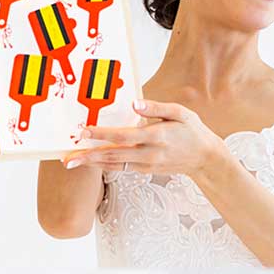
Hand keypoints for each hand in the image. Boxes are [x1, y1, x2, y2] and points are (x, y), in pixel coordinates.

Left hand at [64, 99, 228, 180]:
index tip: (84, 130)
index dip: (102, 134)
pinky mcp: (145, 170)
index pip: (124, 136)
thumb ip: (156, 107)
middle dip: (88, 156)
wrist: (206, 159)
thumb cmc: (192, 131)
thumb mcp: (180, 113)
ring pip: (114, 165)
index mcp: (156, 136)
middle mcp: (149, 153)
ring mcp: (146, 164)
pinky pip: (121, 167)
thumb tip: (134, 103)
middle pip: (113, 155)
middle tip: (67, 158)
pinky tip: (90, 161)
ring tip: (71, 162)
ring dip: (92, 164)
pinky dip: (104, 165)